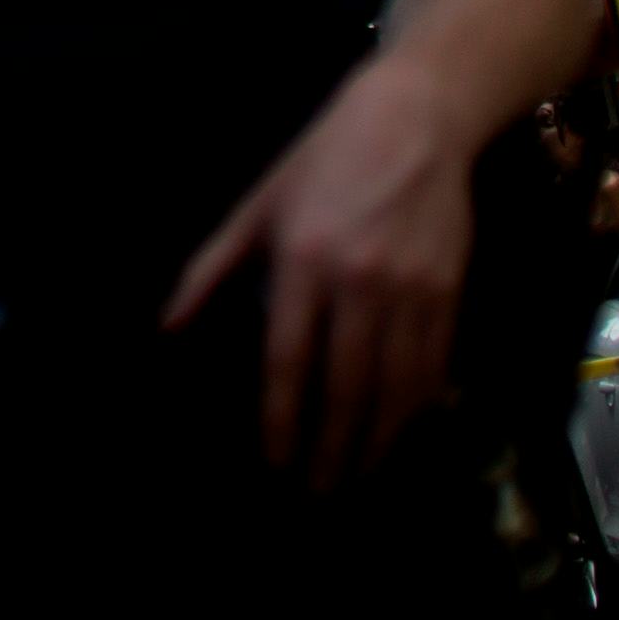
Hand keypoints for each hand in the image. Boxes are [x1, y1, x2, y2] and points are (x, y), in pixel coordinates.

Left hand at [165, 57, 477, 484]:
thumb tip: (170, 328)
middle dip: (332, 451)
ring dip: (376, 444)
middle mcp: (359, 284)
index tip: (276, 464)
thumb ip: (211, 270)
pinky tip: (399, 436)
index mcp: (303, 261)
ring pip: (395, 390)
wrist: (414, 123)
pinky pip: (433, 369)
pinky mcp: (448, 295)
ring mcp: (410, 292)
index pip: (290, 361)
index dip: (283, 420)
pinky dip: (416, 412)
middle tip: (318, 496)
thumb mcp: (257, 207)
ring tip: (356, 479)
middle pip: (346, 389)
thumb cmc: (323, 162)